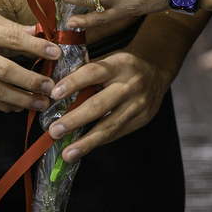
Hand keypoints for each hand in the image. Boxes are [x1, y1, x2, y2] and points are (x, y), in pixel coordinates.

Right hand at [0, 0, 59, 112]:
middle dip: (30, 82)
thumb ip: (12, 28)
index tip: (55, 53)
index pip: (13, 40)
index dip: (36, 47)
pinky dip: (0, 105)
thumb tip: (39, 33)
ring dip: (19, 99)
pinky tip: (16, 107)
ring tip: (39, 103)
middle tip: (50, 88)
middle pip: (5, 71)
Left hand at [45, 48, 173, 161]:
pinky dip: (99, 142)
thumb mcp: (110, 58)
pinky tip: (84, 149)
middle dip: (75, 120)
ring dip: (86, 142)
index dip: (73, 83)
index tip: (54, 95)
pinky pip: (117, 133)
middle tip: (54, 131)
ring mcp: (138, 104)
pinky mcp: (142, 119)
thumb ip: (86, 68)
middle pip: (99, 105)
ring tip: (67, 153)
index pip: (93, 73)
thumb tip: (55, 79)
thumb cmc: (125, 65)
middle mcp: (130, 84)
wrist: (157, 70)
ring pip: (109, 126)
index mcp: (119, 64)